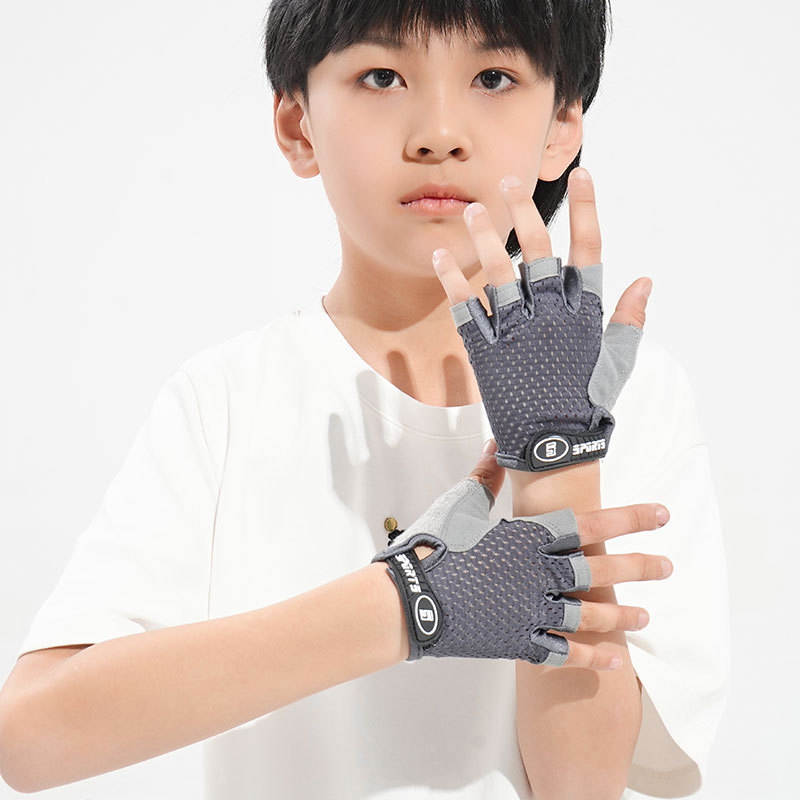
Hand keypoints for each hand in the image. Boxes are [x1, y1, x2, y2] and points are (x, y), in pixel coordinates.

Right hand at [375, 445, 671, 668]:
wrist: (409, 598)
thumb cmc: (434, 545)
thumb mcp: (460, 504)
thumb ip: (486, 475)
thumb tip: (497, 441)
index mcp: (528, 535)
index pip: (591, 522)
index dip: (630, 518)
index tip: (662, 515)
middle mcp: (538, 571)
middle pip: (599, 568)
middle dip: (638, 567)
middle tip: (669, 567)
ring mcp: (530, 609)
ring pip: (588, 612)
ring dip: (621, 613)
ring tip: (648, 615)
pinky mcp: (518, 640)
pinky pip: (563, 651)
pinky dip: (590, 656)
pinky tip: (616, 658)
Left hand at [432, 167, 650, 471]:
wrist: (553, 447)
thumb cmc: (587, 404)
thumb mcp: (616, 363)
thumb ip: (629, 320)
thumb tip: (645, 279)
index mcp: (584, 314)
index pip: (588, 250)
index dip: (586, 210)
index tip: (582, 175)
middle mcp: (549, 315)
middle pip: (537, 252)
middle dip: (524, 212)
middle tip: (510, 181)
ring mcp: (515, 331)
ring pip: (497, 273)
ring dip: (484, 238)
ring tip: (473, 209)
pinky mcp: (486, 351)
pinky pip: (465, 309)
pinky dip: (451, 281)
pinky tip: (439, 256)